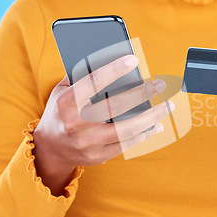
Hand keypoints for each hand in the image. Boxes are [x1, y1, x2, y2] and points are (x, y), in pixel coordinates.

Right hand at [33, 55, 173, 194]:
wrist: (49, 149)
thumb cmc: (60, 112)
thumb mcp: (62, 91)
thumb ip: (81, 76)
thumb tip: (111, 59)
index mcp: (67, 103)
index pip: (93, 83)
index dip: (114, 70)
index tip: (133, 60)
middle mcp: (76, 124)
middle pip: (115, 107)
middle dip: (141, 93)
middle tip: (160, 84)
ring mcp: (88, 143)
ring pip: (126, 130)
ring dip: (151, 117)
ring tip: (168, 106)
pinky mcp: (98, 156)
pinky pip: (127, 144)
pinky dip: (144, 134)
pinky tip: (157, 124)